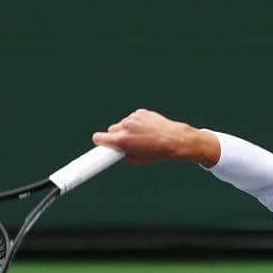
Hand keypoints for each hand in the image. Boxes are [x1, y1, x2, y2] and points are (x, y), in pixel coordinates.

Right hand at [91, 109, 218, 165]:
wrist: (174, 139)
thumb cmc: (156, 152)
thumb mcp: (136, 161)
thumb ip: (120, 156)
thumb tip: (111, 153)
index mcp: (123, 140)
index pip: (98, 138)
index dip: (99, 143)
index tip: (97, 146)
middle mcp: (126, 127)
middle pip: (110, 130)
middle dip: (115, 137)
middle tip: (126, 143)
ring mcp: (133, 118)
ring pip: (122, 124)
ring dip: (127, 130)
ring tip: (141, 137)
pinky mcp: (140, 112)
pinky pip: (131, 118)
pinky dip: (136, 123)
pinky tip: (146, 129)